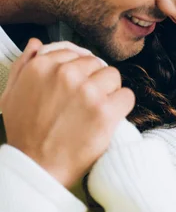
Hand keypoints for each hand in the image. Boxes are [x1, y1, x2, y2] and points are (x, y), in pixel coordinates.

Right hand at [0, 39, 134, 186]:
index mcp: (42, 66)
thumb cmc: (24, 133)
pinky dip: (122, 107)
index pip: (76, 54)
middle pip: (97, 64)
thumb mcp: (12, 94)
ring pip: (114, 76)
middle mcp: (66, 74)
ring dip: (109, 92)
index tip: (75, 87)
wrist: (37, 168)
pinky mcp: (105, 111)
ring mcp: (88, 92)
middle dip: (94, 80)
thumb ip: (24, 65)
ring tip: (95, 109)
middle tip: (84, 102)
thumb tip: (36, 43)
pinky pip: (127, 96)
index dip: (78, 72)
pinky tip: (108, 118)